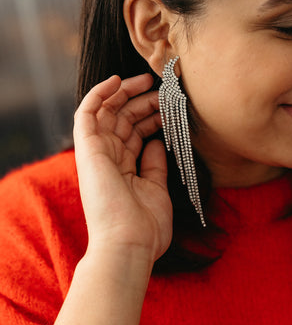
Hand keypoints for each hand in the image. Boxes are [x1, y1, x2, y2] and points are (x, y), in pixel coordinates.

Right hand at [73, 73, 172, 263]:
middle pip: (122, 119)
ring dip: (125, 92)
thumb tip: (156, 141)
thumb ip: (154, 164)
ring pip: (106, 111)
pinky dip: (99, 94)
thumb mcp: (157, 189)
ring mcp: (96, 153)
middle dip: (141, 101)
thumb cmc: (145, 226)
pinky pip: (87, 113)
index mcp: (122, 169)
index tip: (171, 106)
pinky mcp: (88, 149)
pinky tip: (117, 80)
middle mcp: (107, 158)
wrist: (129, 244)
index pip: (134, 133)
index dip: (151, 116)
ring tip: (147, 80)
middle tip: (162, 89)